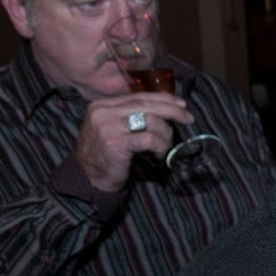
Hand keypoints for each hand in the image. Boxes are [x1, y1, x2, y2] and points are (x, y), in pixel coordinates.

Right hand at [76, 93, 191, 192]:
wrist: (87, 179)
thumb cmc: (105, 155)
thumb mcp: (114, 128)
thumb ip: (131, 116)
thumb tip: (167, 108)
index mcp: (102, 105)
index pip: (139, 96)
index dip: (163, 99)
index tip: (181, 104)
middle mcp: (103, 112)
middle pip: (146, 105)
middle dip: (172, 111)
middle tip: (188, 118)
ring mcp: (108, 126)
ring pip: (151, 120)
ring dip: (166, 134)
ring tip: (166, 145)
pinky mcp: (116, 143)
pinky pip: (149, 138)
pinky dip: (160, 146)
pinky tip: (159, 154)